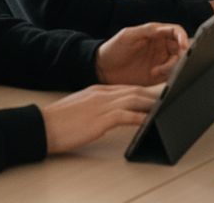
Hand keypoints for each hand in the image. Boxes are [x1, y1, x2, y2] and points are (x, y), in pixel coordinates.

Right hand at [41, 84, 159, 153]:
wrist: (42, 126)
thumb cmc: (60, 121)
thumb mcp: (83, 108)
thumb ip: (99, 107)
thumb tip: (114, 114)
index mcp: (98, 90)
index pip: (127, 88)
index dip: (145, 90)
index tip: (158, 93)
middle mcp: (102, 94)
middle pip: (134, 90)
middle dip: (154, 93)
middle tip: (171, 96)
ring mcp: (101, 105)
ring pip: (133, 99)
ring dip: (152, 102)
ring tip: (166, 105)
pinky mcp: (100, 119)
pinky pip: (125, 115)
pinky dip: (139, 117)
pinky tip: (149, 120)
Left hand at [95, 22, 187, 85]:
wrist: (101, 70)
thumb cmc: (113, 49)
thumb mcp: (128, 35)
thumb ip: (148, 30)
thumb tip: (165, 29)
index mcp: (156, 34)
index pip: (176, 32)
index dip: (183, 37)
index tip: (183, 45)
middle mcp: (161, 47)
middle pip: (181, 49)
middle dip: (180, 55)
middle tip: (171, 63)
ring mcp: (160, 62)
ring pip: (178, 63)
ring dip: (171, 67)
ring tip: (155, 72)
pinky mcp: (158, 77)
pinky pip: (171, 76)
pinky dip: (169, 77)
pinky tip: (154, 76)